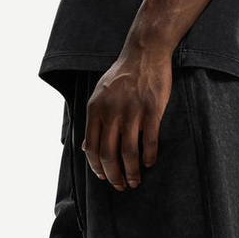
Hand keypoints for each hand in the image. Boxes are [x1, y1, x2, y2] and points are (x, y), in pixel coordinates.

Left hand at [82, 45, 172, 190]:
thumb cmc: (123, 76)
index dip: (98, 168)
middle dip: (114, 176)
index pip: (93, 149)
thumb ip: (93, 122)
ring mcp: (132, 111)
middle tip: (121, 186)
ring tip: (135, 181)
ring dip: (132, 172)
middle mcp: (111, 112)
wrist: (145, 52)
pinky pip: (150, 140)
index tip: (105, 178)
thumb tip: (86, 147)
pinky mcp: (152, 109)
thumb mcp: (100, 96)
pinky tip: (150, 164)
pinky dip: (149, 156)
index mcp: (96, 110)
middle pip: (109, 155)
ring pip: (129, 153)